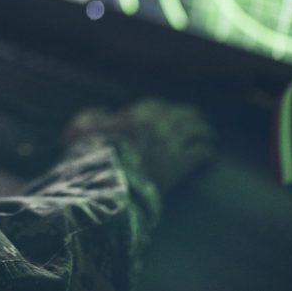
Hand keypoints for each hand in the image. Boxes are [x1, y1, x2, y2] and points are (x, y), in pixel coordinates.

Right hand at [65, 99, 214, 191]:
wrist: (109, 185)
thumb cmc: (92, 157)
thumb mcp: (80, 130)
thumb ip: (92, 117)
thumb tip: (103, 113)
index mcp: (137, 113)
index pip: (156, 105)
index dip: (161, 109)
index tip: (166, 113)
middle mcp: (159, 124)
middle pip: (182, 114)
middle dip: (191, 116)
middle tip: (198, 119)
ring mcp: (172, 144)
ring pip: (196, 131)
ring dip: (204, 132)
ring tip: (209, 135)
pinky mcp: (180, 165)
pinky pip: (201, 154)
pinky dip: (208, 154)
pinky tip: (212, 158)